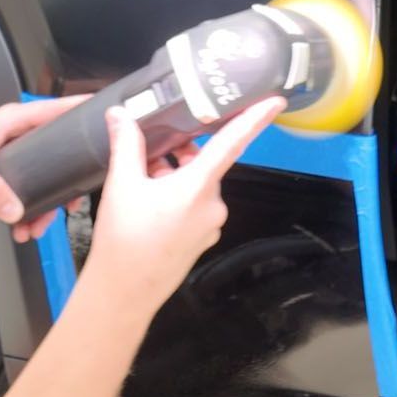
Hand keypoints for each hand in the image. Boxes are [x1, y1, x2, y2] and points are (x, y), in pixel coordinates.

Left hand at [0, 97, 89, 240]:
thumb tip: (16, 210)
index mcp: (15, 121)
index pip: (56, 110)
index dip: (80, 111)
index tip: (104, 117)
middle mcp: (20, 137)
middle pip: (59, 153)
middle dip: (66, 181)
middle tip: (71, 203)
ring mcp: (17, 159)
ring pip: (46, 180)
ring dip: (46, 206)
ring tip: (37, 228)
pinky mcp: (10, 179)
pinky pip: (30, 196)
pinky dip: (30, 214)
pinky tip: (24, 229)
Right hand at [86, 96, 285, 319]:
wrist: (123, 295)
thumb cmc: (124, 241)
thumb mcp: (122, 185)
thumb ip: (126, 144)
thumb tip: (121, 114)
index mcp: (199, 187)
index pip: (232, 143)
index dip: (254, 119)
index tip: (275, 102)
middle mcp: (212, 205)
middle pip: (203, 163)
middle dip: (178, 154)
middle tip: (147, 154)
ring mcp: (209, 225)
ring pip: (195, 185)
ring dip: (173, 176)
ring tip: (140, 183)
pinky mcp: (201, 239)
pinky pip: (193, 205)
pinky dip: (175, 196)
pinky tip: (147, 203)